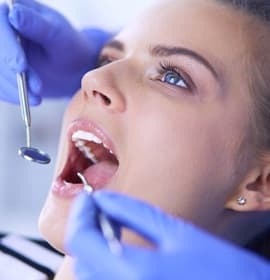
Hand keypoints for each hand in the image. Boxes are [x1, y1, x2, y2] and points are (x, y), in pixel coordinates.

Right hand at [0, 0, 110, 104]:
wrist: (72, 68)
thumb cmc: (70, 47)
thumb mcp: (59, 35)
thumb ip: (37, 25)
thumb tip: (13, 14)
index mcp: (15, 10)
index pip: (1, 23)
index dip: (7, 47)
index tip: (20, 67)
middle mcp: (4, 29)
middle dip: (12, 73)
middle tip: (36, 88)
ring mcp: (1, 50)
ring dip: (12, 88)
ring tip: (36, 98)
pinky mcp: (1, 69)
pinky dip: (10, 94)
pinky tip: (27, 99)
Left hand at [66, 191, 269, 279]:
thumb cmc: (220, 269)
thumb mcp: (178, 233)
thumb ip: (134, 213)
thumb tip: (103, 198)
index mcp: (133, 273)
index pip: (80, 240)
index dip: (80, 213)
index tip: (89, 198)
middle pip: (81, 259)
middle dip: (87, 228)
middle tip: (102, 208)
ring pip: (90, 275)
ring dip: (94, 247)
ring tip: (113, 226)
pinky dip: (105, 265)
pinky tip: (123, 250)